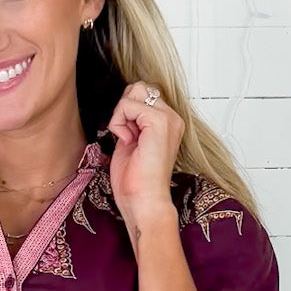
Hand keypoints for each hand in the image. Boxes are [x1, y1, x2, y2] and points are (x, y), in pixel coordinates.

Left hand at [106, 81, 184, 242]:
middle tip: (127, 137)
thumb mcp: (131, 143)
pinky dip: (119, 122)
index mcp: (168, 123)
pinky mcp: (159, 121)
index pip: (142, 95)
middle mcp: (172, 118)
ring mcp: (168, 118)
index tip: (128, 138)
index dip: (127, 112)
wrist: (144, 203)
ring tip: (128, 138)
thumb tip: (123, 109)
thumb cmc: (136, 183)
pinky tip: (127, 141)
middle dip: (124, 109)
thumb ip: (131, 123)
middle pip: (139, 88)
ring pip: (134, 91)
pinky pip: (128, 104)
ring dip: (122, 114)